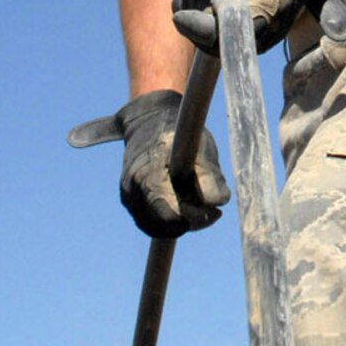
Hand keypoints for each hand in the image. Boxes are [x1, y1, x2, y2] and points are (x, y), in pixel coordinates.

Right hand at [117, 90, 230, 238]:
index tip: (215, 212)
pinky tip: (184, 204)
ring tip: (198, 205)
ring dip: (179, 222)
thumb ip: (209, 176)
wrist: (148, 118)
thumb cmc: (177, 131)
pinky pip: (150, 221)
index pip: (169, 215)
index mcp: (147, 175)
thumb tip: (217, 203)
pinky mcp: (128, 199)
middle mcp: (132, 188)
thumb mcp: (199, 146)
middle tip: (212, 211)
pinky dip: (168, 219)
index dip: (194, 219)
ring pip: (156, 227)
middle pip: (162, 225)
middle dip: (190, 222)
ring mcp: (127, 195)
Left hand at [170, 0, 332, 54]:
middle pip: (215, 44)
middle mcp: (267, 32)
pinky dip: (211, 20)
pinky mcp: (260, 34)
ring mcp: (265, 37)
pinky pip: (228, 38)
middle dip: (193, 19)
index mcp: (265, 10)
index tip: (175, 6)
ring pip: (220, 44)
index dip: (194, 24)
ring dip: (199, 21)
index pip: (220, 34)